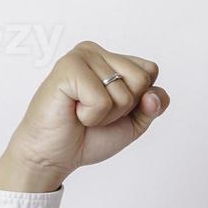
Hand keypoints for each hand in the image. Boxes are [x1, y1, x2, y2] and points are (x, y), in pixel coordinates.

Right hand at [0, 41, 168, 191]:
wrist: (54, 155)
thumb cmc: (88, 136)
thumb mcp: (133, 123)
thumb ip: (152, 106)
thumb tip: (153, 95)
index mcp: (111, 58)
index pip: (150, 71)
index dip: (139, 100)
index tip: (111, 109)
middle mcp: (96, 51)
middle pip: (142, 79)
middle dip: (123, 108)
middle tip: (94, 112)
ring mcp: (81, 56)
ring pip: (124, 92)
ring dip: (105, 114)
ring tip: (81, 113)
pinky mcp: (68, 68)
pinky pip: (102, 100)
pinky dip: (91, 116)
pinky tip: (73, 112)